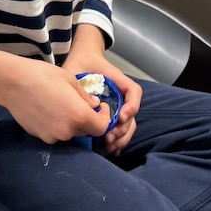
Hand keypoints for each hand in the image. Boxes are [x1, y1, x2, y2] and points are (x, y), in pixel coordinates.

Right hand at [0, 49, 108, 144]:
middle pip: (85, 131)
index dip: (104, 118)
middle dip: (87, 119)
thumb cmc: (44, 75)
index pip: (101, 128)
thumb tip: (94, 106)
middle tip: (80, 104)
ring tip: (61, 105)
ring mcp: (52, 136)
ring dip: (71, 123)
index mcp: (79, 116)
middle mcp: (67, 131)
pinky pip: (55, 133)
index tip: (101, 107)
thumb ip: (86, 97)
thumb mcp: (71, 80)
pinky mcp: (39, 136)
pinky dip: (57, 125)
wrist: (13, 82)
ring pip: (69, 133)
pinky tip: (48, 110)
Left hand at [63, 30, 143, 157]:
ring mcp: (118, 105)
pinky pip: (121, 129)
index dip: (130, 106)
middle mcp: (122, 94)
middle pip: (132, 115)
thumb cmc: (80, 63)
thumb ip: (77, 84)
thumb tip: (79, 106)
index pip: (134, 92)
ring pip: (128, 125)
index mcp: (118, 81)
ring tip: (109, 147)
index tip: (119, 117)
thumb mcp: (78, 69)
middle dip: (123, 129)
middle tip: (108, 138)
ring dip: (121, 138)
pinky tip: (110, 150)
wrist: (81, 60)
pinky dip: (119, 140)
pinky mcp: (112, 114)